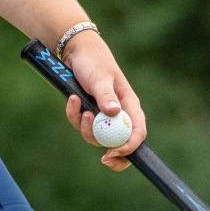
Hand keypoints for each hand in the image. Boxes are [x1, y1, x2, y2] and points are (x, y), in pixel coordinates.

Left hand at [59, 32, 147, 170]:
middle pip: (122, 143)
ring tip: (82, 109)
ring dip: (87, 128)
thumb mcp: (100, 77)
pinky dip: (74, 115)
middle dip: (113, 153)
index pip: (137, 131)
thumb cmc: (94, 62)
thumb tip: (114, 113)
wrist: (76, 52)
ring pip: (97, 137)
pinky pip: (82, 125)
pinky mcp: (89, 113)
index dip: (130, 146)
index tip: (115, 152)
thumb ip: (106, 95)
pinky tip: (72, 99)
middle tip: (104, 159)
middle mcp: (118, 113)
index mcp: (129, 105)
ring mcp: (103, 115)